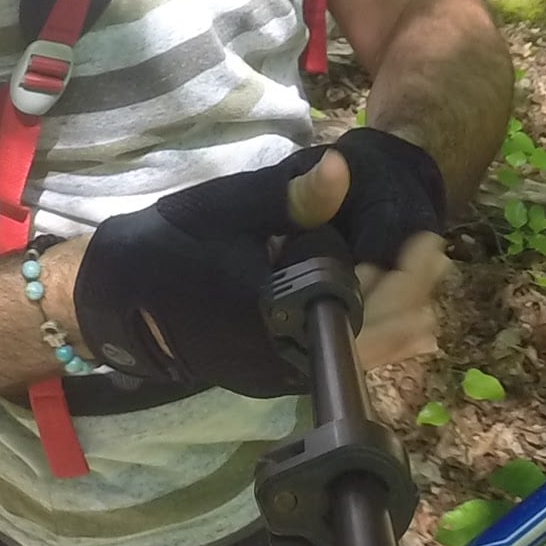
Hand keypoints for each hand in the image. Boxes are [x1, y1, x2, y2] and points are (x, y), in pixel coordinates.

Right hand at [66, 148, 452, 393]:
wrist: (112, 301)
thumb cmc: (169, 248)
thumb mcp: (227, 211)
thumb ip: (289, 197)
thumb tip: (343, 171)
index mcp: (275, 321)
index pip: (363, 315)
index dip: (404, 283)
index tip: (428, 242)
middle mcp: (284, 362)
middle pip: (373, 343)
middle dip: (411, 296)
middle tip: (433, 250)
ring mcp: (279, 375)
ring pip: (358, 353)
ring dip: (393, 311)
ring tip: (417, 264)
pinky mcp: (274, 371)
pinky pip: (336, 353)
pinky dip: (367, 324)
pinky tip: (381, 289)